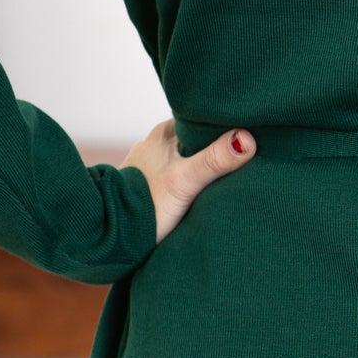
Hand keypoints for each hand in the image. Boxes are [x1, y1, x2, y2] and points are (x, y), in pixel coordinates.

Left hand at [122, 119, 256, 242]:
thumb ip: (215, 161)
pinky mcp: (144, 186)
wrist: (110, 237)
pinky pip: (172, 176)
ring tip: (222, 178)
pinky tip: (196, 193)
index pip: (201, 120)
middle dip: (214, 148)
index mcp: (164, 133)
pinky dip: (185, 182)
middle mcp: (153, 144)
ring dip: (198, 167)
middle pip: (193, 140)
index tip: (247, 131)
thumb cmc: (147, 206)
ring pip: (182, 159)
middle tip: (241, 158)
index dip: (224, 126)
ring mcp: (147, 165)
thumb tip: (247, 139)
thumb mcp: (185, 182)